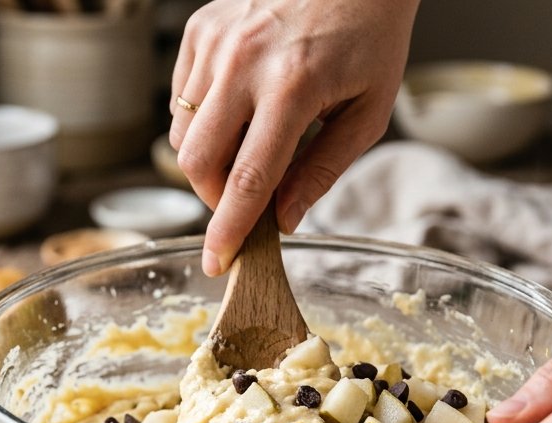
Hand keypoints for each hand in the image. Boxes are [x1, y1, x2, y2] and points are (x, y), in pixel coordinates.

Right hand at [171, 0, 418, 275]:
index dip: (229, 230)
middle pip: (198, 162)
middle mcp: (243, 63)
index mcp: (292, 87)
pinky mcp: (199, 30)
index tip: (218, 263)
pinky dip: (203, 120)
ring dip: (211, 160)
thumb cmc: (369, 36)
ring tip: (252, 145)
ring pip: (183, 134)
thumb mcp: (368, 111)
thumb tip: (283, 219)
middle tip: (247, 200)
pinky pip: (181, 99)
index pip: (247, 180)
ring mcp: (215, 43)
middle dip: (215, 198)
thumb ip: (323, 170)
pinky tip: (239, 108)